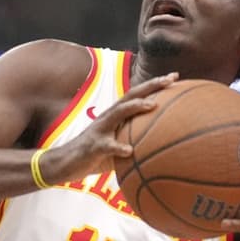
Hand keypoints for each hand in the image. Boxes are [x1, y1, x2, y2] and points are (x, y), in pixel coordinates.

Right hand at [41, 72, 177, 183]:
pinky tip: (130, 150)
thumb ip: (135, 141)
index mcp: (115, 116)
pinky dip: (118, 147)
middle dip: (150, 86)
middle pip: (130, 96)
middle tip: (170, 79)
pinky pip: (107, 146)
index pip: (136, 95)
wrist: (64, 164)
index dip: (155, 85)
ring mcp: (99, 130)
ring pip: (118, 113)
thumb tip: (163, 147)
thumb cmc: (95, 155)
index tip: (175, 76)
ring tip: (153, 105)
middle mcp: (107, 118)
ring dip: (135, 107)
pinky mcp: (93, 146)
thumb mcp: (117, 145)